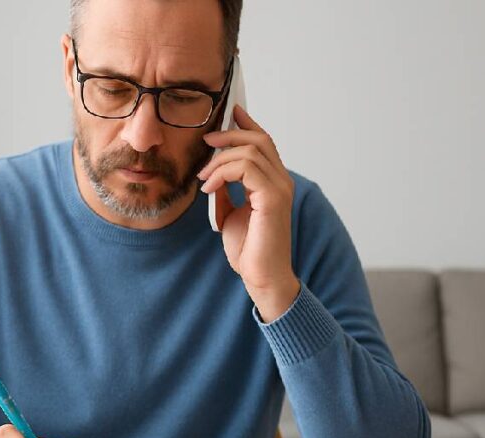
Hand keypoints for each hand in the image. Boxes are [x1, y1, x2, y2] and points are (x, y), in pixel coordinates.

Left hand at [198, 105, 300, 321]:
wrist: (261, 277)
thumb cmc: (249, 250)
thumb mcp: (230, 214)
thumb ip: (225, 193)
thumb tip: (211, 177)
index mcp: (273, 182)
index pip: (264, 142)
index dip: (247, 124)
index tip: (228, 112)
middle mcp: (281, 181)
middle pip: (259, 139)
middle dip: (229, 135)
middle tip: (206, 142)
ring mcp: (280, 189)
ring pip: (251, 151)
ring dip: (220, 160)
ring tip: (203, 178)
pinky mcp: (273, 199)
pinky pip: (247, 169)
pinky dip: (222, 173)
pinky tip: (209, 188)